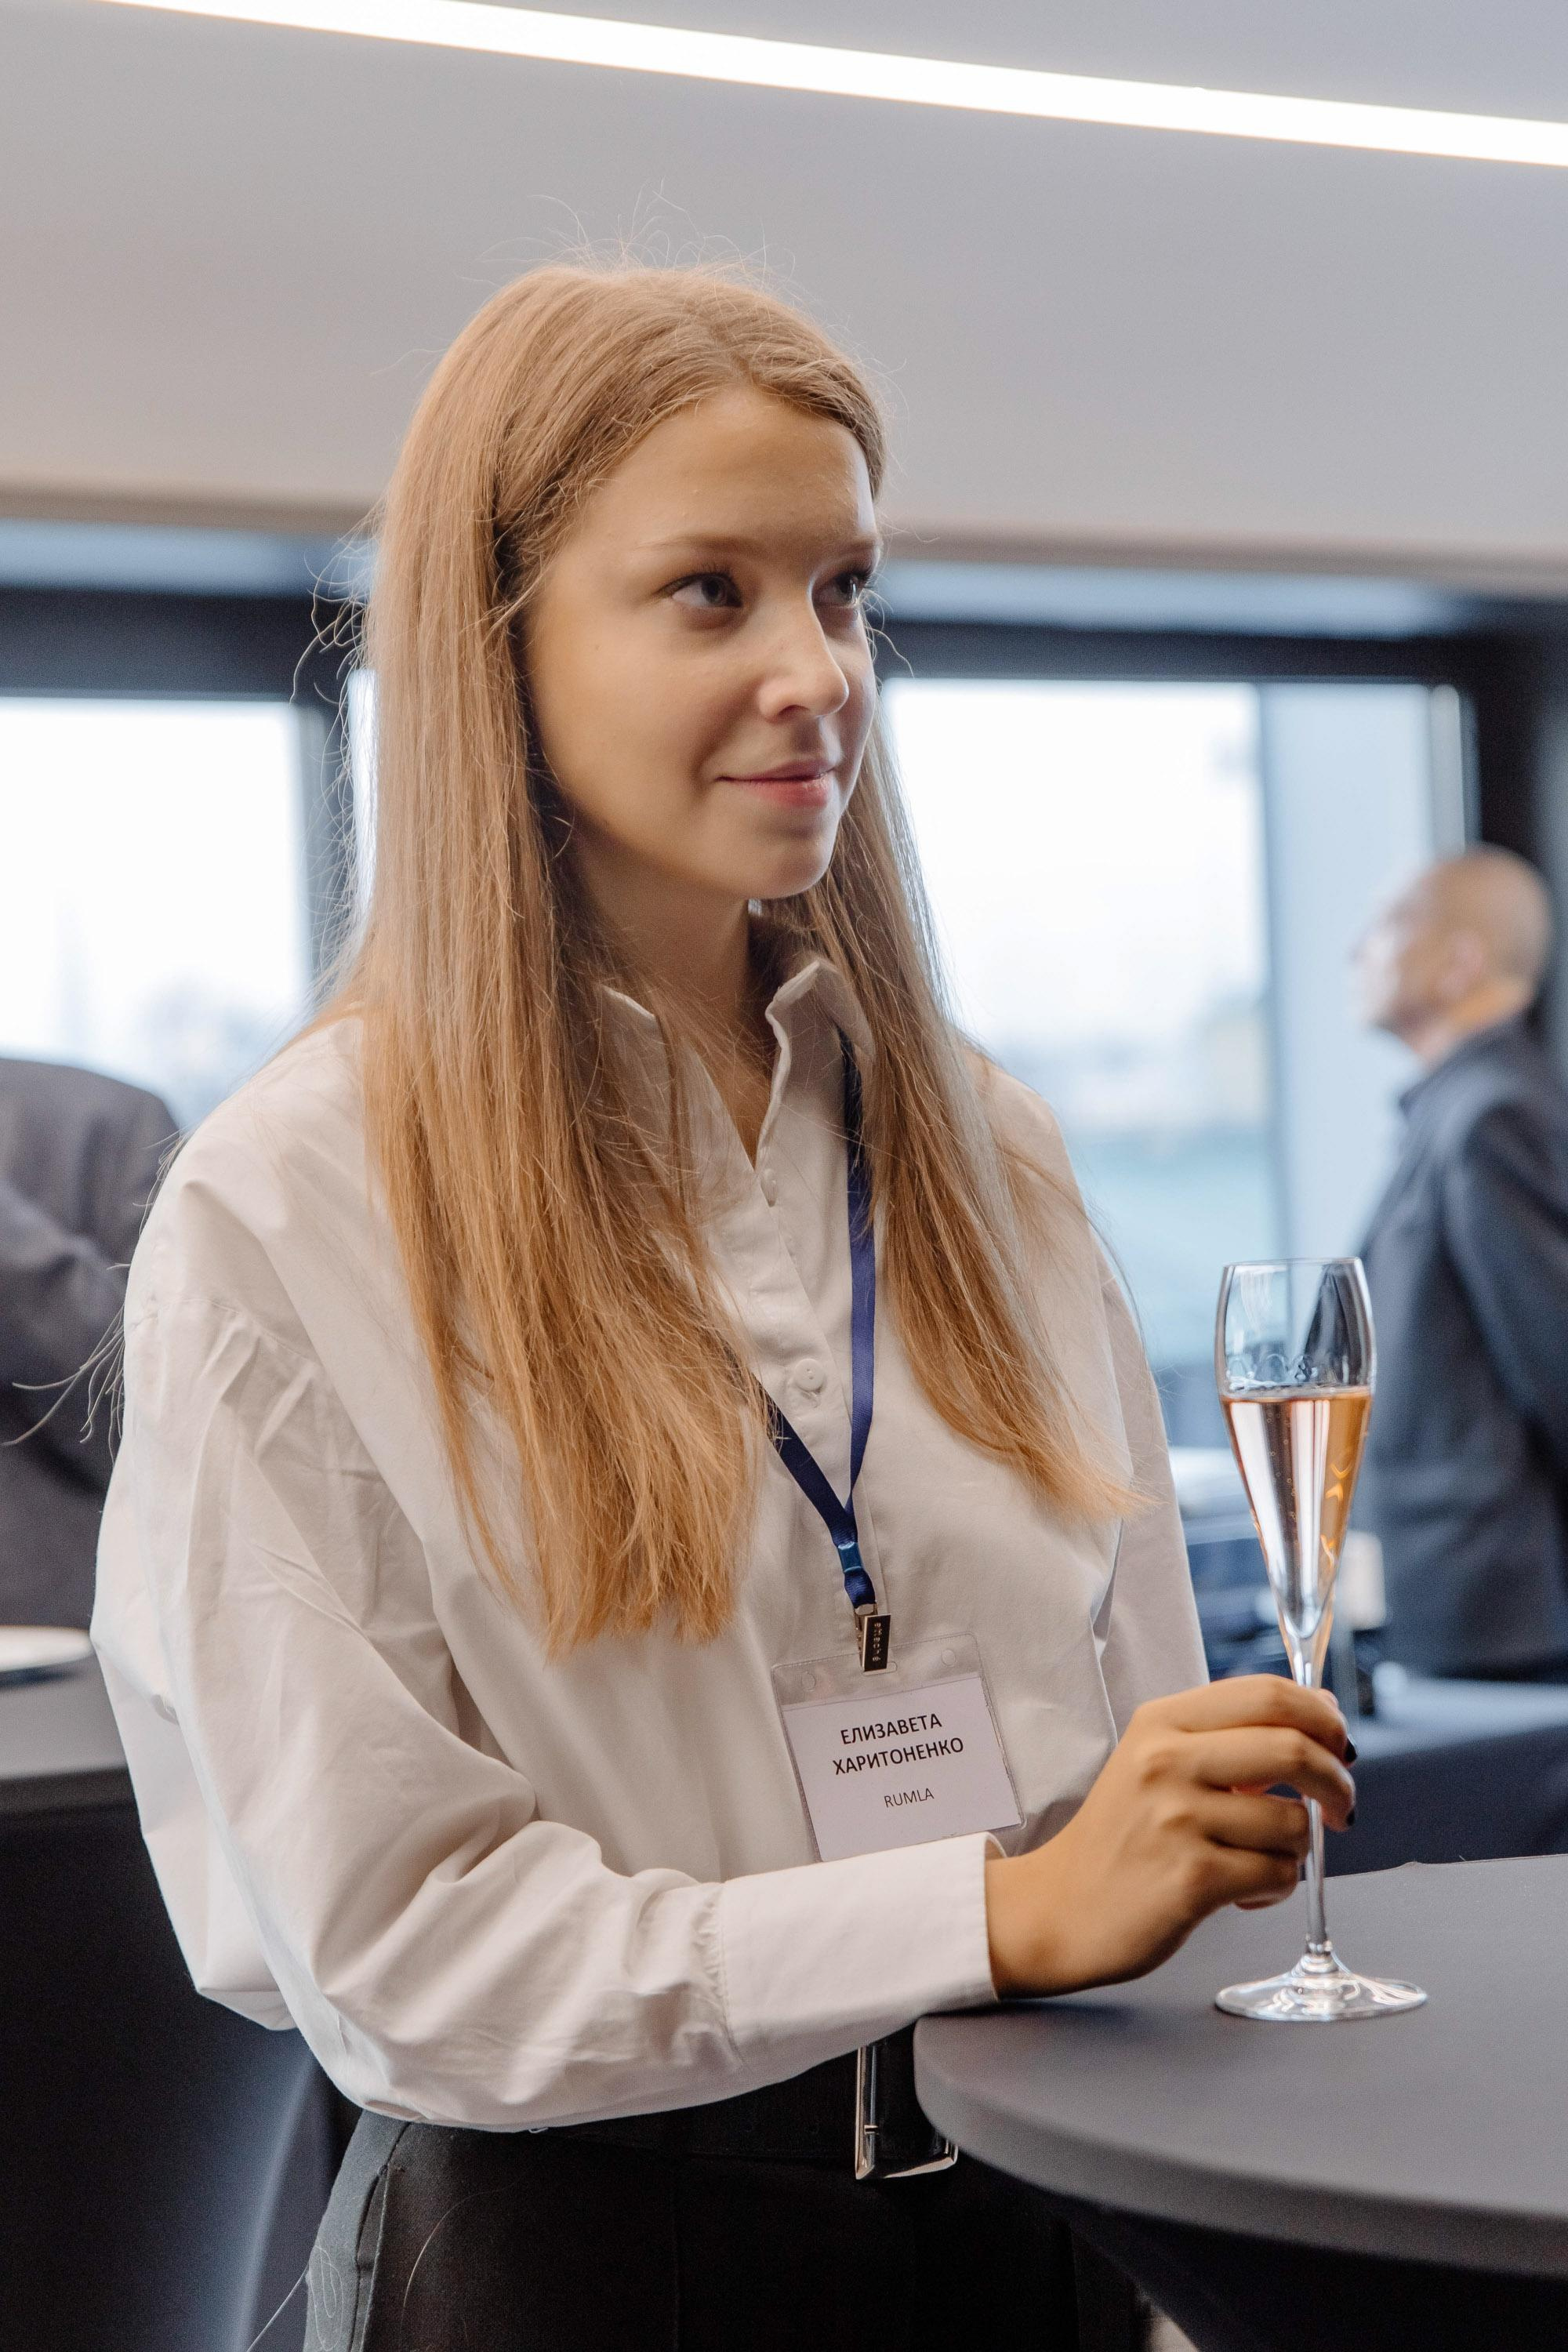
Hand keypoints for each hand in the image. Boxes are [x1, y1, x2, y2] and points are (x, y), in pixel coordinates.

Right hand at [984, 1676, 1354, 1997]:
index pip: (1267, 1693)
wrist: (1059, 1906)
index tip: (1338, 1746)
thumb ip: (1230, 1736)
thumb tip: (1322, 1709)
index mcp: (1162, 1722)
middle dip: (1337, 1781)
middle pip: (1293, 1747)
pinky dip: (1276, 1887)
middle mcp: (1166, 1761)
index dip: (1322, 1716)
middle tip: (1341, 1807)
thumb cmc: (1123, 1835)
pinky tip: (1242, 1892)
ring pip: (1292, 1822)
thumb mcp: (1158, 1762)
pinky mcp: (1191, 1878)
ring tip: (1259, 1860)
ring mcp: (1177, 1819)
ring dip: (1297, 1849)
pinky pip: (1277, 1874)